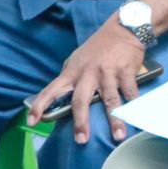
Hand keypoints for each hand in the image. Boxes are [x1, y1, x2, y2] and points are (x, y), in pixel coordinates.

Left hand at [26, 19, 145, 143]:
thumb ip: (70, 76)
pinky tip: (136, 117)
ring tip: (118, 136)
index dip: (40, 105)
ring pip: (110, 100)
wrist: (124, 28)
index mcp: (72, 71)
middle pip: (81, 101)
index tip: (32, 121)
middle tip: (81, 140)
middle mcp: (88, 73)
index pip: (51, 90)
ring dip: (115, 120)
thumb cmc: (99, 46)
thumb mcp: (79, 58)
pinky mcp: (126, 71)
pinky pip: (130, 92)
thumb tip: (61, 96)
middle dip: (81, 122)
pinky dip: (133, 105)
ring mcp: (108, 73)